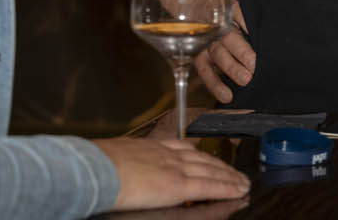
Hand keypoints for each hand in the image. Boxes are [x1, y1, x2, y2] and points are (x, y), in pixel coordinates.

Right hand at [92, 137, 250, 210]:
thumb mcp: (117, 155)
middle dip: (222, 165)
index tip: (209, 156)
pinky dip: (227, 188)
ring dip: (230, 176)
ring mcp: (175, 168)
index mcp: (153, 146)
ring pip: (212, 170)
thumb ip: (130, 160)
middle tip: (236, 172)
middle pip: (203, 158)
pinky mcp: (178, 185)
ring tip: (242, 182)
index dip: (201, 153)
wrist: (95, 167)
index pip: (184, 147)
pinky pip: (210, 186)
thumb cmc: (97, 163)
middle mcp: (168, 154)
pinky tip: (238, 191)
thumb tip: (126, 168)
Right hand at [194, 0, 254, 103]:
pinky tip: (227, 96)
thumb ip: (251, 24)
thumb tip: (269, 37)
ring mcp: (206, 42)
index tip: (260, 42)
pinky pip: (205, 72)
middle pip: (229, 38)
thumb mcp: (242, 14)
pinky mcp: (199, 59)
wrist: (202, 17)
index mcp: (230, 11)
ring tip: (245, 80)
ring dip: (232, 69)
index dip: (248, 26)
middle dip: (243, 54)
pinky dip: (216, 86)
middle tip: (255, 67)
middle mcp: (217, 26)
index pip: (240, 15)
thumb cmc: (232, 21)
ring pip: (218, 54)